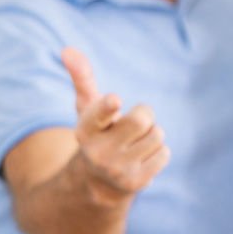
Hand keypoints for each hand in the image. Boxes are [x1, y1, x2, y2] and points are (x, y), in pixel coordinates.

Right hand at [61, 47, 169, 197]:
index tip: (115, 99)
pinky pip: (164, 154)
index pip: (97, 114)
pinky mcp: (136, 183)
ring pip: (157, 135)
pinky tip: (142, 158)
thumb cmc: (98, 135)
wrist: (98, 184)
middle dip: (145, 114)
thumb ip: (82, 79)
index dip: (107, 106)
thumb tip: (68, 49)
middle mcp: (98, 152)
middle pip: (142, 119)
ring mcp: (117, 169)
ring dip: (152, 135)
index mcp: (85, 130)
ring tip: (135, 143)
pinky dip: (158, 152)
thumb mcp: (88, 109)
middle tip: (135, 122)